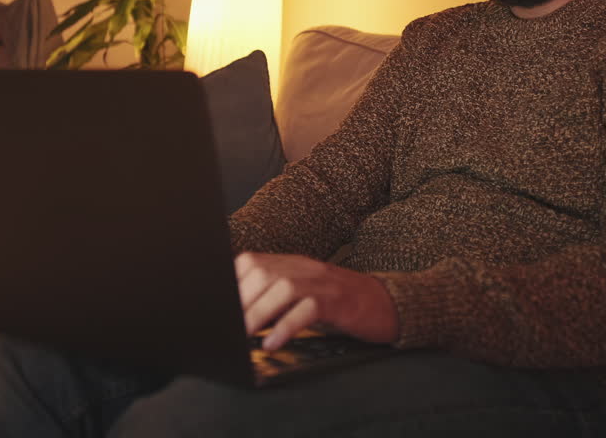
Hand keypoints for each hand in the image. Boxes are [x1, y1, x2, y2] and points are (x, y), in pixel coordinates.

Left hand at [234, 252, 399, 349]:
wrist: (388, 304)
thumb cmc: (341, 305)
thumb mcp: (304, 294)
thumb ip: (275, 297)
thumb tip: (237, 316)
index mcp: (293, 264)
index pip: (251, 262)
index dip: (230, 283)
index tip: (217, 308)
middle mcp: (305, 268)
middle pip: (262, 273)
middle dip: (240, 302)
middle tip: (227, 328)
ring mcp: (323, 282)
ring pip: (282, 288)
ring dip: (258, 313)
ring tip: (244, 336)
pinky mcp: (339, 302)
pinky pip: (308, 309)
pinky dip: (286, 326)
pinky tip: (273, 343)